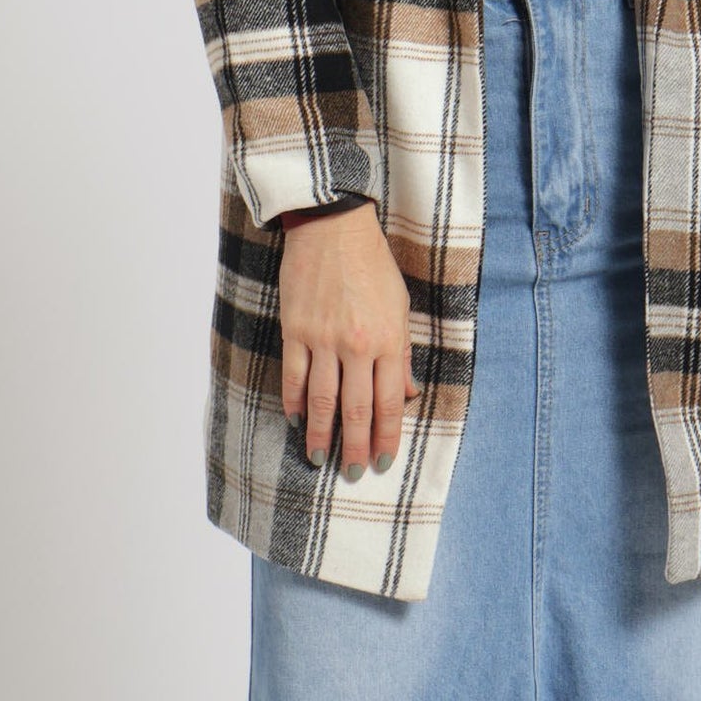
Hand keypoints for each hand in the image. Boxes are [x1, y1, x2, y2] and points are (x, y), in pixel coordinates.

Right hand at [278, 202, 419, 482]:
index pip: (389, 402)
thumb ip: (402, 353)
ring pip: (321, 400)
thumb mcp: (400, 306)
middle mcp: (356, 344)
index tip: (383, 460)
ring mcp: (323, 338)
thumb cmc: (372, 263)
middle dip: (355, 447)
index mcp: (387, 339)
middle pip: (356, 409)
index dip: (386, 437)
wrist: (333, 227)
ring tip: (320, 458)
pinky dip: (294, 402)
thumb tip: (407, 394)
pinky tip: (295, 420)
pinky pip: (293, 376)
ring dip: (321, 434)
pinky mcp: (295, 329)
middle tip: (354, 474)